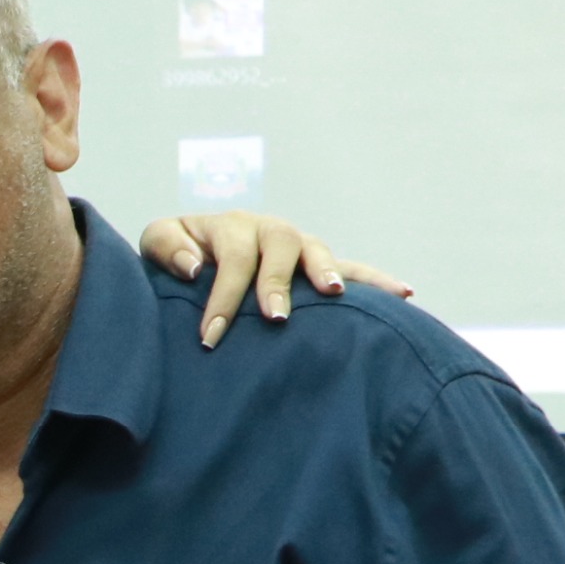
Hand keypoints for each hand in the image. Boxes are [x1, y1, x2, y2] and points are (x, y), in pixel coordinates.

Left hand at [143, 211, 419, 343]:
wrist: (195, 255)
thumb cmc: (177, 256)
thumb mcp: (159, 244)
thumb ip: (166, 247)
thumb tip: (193, 266)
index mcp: (231, 227)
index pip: (232, 258)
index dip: (222, 297)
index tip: (210, 336)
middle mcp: (270, 231)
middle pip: (280, 249)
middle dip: (277, 283)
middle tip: (274, 318)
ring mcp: (299, 248)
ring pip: (320, 254)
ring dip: (329, 273)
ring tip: (336, 296)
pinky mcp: (318, 267)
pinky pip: (353, 269)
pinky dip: (377, 281)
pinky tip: (404, 294)